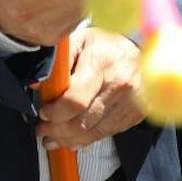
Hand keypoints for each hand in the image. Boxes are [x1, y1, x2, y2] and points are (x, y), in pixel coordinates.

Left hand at [38, 27, 143, 149]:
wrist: (146, 50)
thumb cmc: (107, 44)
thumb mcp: (80, 40)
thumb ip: (58, 61)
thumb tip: (35, 83)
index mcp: (102, 64)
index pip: (74, 100)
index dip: (55, 112)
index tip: (43, 113)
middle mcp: (119, 86)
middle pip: (82, 121)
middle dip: (56, 130)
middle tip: (42, 130)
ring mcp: (129, 103)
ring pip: (93, 133)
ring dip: (68, 139)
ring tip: (52, 139)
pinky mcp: (134, 115)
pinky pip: (106, 134)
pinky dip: (87, 139)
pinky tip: (74, 139)